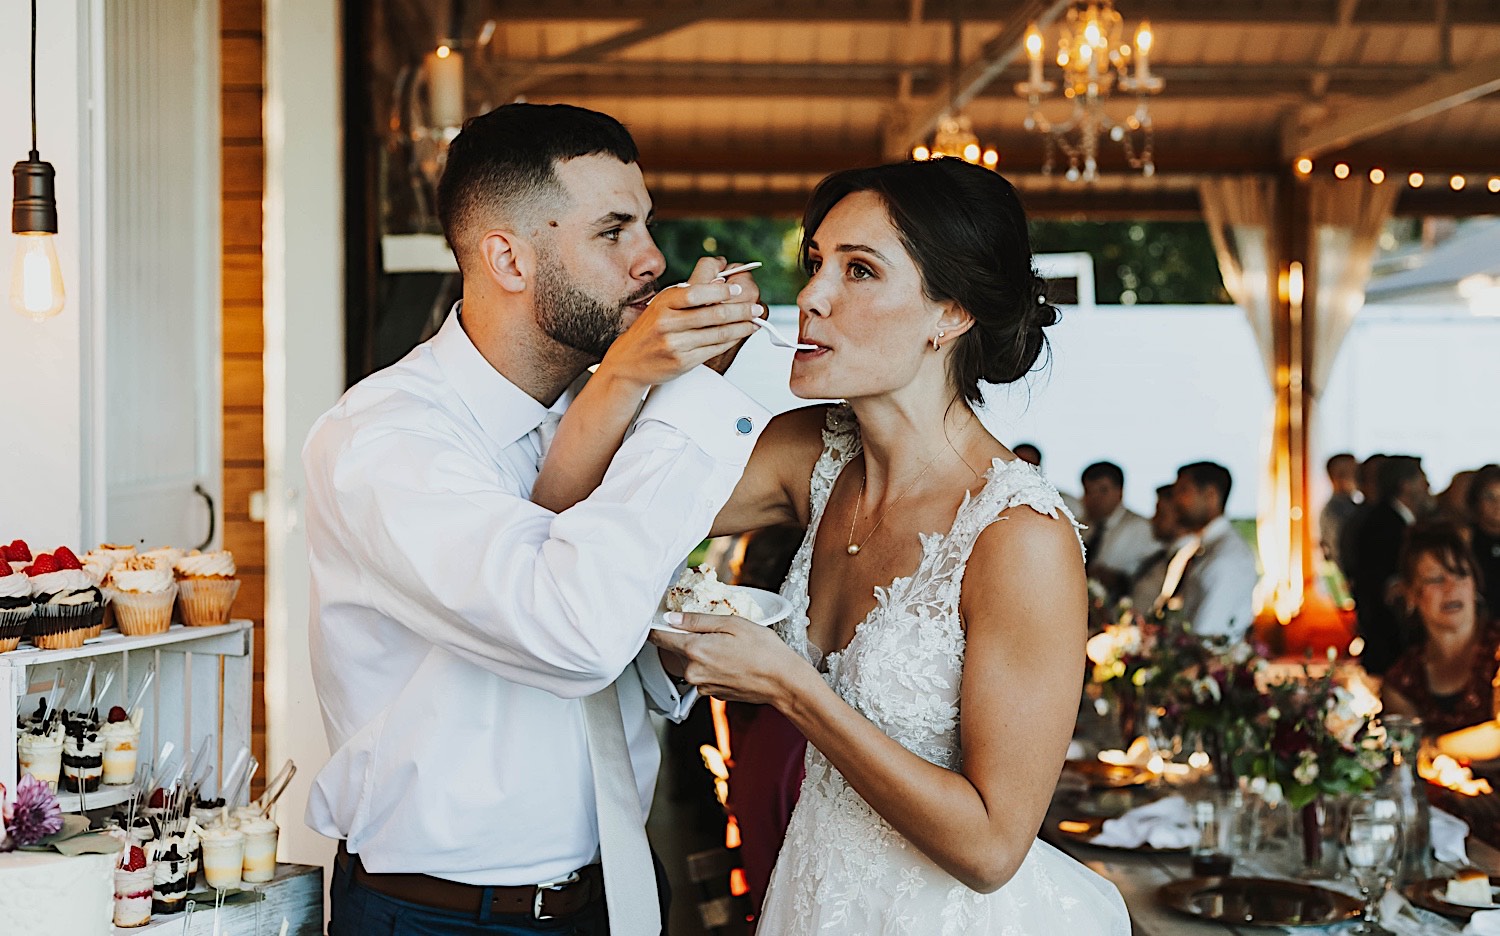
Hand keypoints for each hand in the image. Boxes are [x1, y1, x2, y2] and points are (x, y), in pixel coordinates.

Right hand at [598, 257, 760, 389]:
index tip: (739, 288)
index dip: (722, 290)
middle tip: (756, 308)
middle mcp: (668, 322)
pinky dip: (731, 341)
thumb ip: (688, 294)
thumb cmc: (651, 329)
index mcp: (664, 302)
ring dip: (741, 327)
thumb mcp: (662, 305)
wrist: (628, 361)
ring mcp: (675, 343)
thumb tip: (723, 282)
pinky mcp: (682, 361)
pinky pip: (713, 349)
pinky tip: (739, 335)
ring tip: (755, 322)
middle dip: (741, 310)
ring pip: (718, 333)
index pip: (698, 293)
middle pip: (714, 314)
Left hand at [648, 611, 805, 704]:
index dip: (658, 624)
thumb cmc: (764, 651)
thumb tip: (672, 618)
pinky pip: (705, 675)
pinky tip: (733, 660)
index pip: (659, 637)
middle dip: (690, 637)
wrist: (783, 682)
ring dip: (704, 653)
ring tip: (729, 646)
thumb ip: (697, 621)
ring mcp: (703, 686)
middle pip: (677, 649)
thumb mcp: (732, 624)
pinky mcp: (713, 695)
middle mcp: (693, 673)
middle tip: (715, 630)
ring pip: (693, 663)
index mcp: (695, 651)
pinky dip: (713, 666)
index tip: (661, 617)